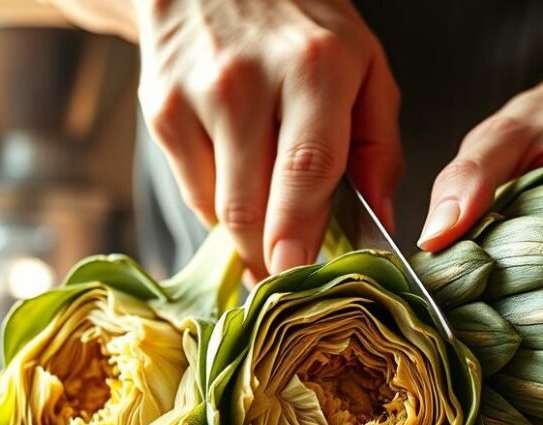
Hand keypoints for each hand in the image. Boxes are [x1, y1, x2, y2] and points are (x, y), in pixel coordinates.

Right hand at [137, 0, 402, 279]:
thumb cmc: (301, 27)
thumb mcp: (364, 66)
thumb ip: (379, 146)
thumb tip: (382, 219)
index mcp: (315, 67)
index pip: (308, 169)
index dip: (301, 234)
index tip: (298, 278)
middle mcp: (248, 80)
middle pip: (253, 204)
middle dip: (270, 258)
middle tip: (287, 279)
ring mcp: (196, 95)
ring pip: (219, 209)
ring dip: (247, 238)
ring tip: (269, 230)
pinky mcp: (160, 109)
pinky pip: (194, 193)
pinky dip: (220, 207)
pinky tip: (240, 181)